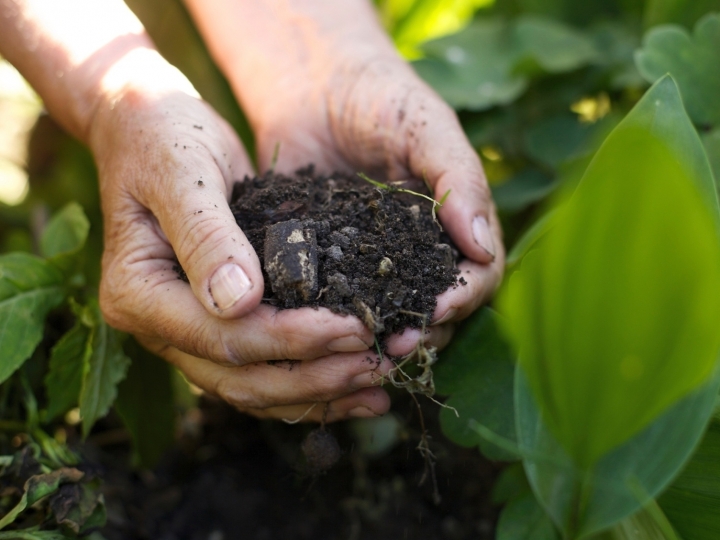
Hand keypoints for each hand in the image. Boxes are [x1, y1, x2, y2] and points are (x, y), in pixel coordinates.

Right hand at [90, 50, 392, 422]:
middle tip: (378, 366)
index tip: (355, 328)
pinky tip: (355, 386)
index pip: (222, 336)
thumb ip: (206, 235)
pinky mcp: (215, 325)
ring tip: (378, 387)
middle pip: (239, 377)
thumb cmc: (163, 138)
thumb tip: (239, 301)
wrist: (149, 128)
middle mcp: (157, 326)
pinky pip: (260, 370)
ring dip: (317, 393)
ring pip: (252, 387)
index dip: (292, 339)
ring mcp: (184, 332)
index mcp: (137, 293)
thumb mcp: (184, 173)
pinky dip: (307, 383)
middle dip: (314, 377)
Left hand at [186, 1, 504, 359]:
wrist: (312, 85)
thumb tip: (483, 248)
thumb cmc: (381, 97)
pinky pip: (337, 299)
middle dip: (421, 330)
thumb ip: (458, 180)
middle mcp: (419, 252)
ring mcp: (373, 261)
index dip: (463, 299)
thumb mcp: (426, 128)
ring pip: (389, 314)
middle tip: (393, 345)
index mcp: (455, 225)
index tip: (436, 310)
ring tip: (360, 350)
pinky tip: (319, 332)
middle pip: (437, 308)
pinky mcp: (328, 263)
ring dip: (380, 337)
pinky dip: (334, 320)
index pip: (478, 276)